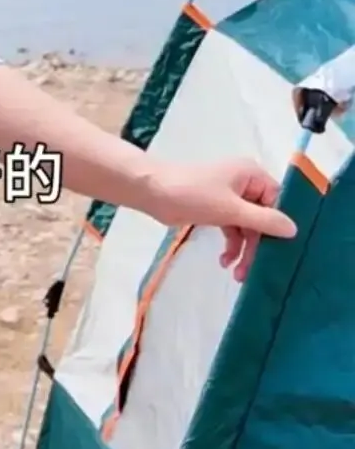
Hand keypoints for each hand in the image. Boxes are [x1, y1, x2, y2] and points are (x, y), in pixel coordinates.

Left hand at [147, 156, 296, 281]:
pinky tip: (224, 261)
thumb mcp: (230, 209)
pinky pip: (233, 229)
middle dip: (258, 245)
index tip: (283, 251)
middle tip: (253, 270)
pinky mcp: (217, 209)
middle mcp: (245, 184)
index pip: (278, 201)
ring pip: (248, 227)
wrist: (153, 192)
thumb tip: (294, 229)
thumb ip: (263, 220)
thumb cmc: (193, 194)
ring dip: (244, 249)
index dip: (280, 225)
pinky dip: (231, 245)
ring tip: (237, 274)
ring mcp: (230, 197)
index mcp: (252, 175)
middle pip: (263, 218)